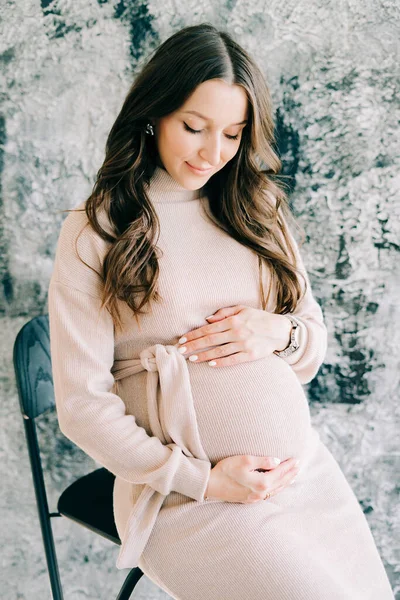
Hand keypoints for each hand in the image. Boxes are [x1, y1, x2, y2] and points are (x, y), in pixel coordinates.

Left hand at [177, 305, 291, 366]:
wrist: (279, 330)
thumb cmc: (259, 318)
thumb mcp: (242, 309)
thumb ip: (224, 313)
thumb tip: (207, 319)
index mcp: (233, 321)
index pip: (208, 329)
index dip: (194, 335)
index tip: (182, 340)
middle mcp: (237, 332)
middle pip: (210, 340)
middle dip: (193, 346)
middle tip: (180, 351)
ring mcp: (243, 345)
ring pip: (219, 351)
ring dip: (203, 355)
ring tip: (191, 359)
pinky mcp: (250, 355)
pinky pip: (232, 360)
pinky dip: (221, 362)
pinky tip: (210, 364)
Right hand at [205, 455, 299, 503]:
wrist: (211, 485)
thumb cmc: (226, 470)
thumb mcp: (244, 460)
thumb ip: (263, 461)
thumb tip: (277, 462)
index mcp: (262, 482)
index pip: (280, 472)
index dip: (289, 465)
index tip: (296, 459)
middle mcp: (261, 492)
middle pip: (280, 482)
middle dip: (290, 473)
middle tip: (299, 466)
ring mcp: (256, 498)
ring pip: (276, 489)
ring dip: (285, 482)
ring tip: (293, 476)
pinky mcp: (250, 499)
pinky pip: (269, 494)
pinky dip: (277, 488)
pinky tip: (277, 486)